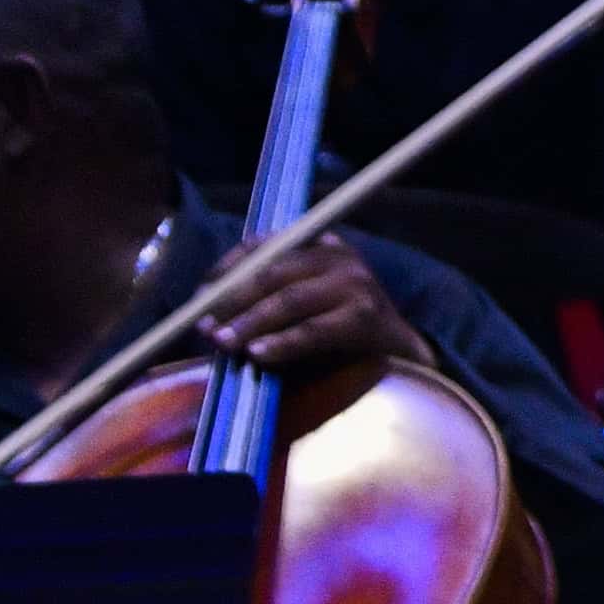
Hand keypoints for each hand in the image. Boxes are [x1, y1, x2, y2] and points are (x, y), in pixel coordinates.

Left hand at [198, 239, 420, 384]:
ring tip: (223, 344)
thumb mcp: (304, 304)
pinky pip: (313, 330)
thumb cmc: (343, 334)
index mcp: (320, 246)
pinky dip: (282, 343)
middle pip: (270, 273)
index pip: (262, 247)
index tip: (199, 296)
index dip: (226, 269)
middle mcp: (339, 257)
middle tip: (203, 328)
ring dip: (249, 323)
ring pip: (288, 300)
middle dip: (230, 301)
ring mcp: (356, 284)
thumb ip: (268, 299)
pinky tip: (258, 355)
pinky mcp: (365, 316)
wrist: (404, 357)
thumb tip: (209, 315)